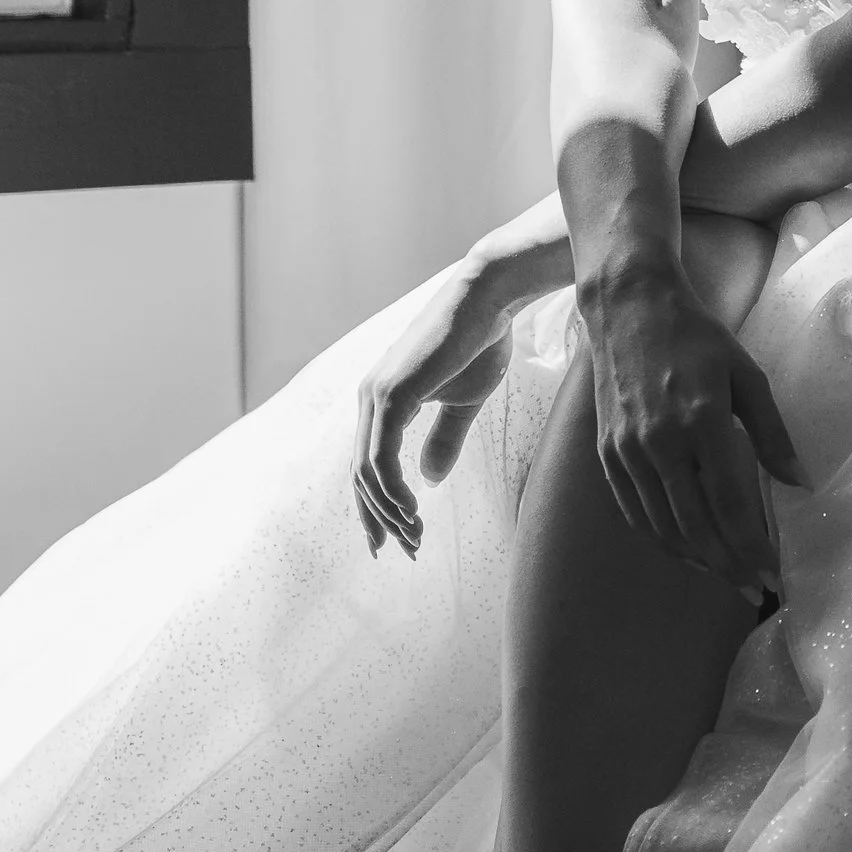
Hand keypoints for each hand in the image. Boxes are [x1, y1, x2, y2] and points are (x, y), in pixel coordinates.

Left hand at [354, 216, 564, 559]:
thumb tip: (430, 480)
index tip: (396, 540)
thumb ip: (443, 439)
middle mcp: (370, 398)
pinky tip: (414, 511)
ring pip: (368, 473)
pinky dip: (393, 490)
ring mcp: (376, 396)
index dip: (378, 506)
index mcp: (383, 400)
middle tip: (405, 552)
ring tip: (416, 538)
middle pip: (361, 475)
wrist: (490, 299)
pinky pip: (382, 458)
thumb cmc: (481, 342)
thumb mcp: (463, 402)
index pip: (369, 464)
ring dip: (390, 512)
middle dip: (380, 519)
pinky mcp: (392, 395)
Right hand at [583, 255, 804, 596]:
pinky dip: (661, 539)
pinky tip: (686, 551)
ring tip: (726, 575)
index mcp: (700, 421)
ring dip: (696, 560)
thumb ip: (772, 433)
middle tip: (754, 589)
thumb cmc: (696, 337)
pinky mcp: (607, 453)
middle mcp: (659, 443)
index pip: (728, 505)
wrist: (628, 308)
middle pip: (695, 526)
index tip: (772, 573)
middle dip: (728, 566)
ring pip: (662, 527)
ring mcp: (627, 451)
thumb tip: (801, 483)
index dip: (751, 547)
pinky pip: (634, 512)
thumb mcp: (747, 375)